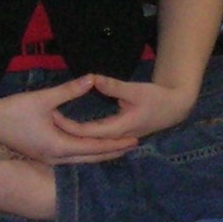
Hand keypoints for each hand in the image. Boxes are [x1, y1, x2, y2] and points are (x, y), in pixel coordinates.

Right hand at [0, 75, 137, 164]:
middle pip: (91, 157)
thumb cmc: (13, 110)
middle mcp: (56, 157)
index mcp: (59, 146)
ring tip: (119, 149)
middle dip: (113, 152)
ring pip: (81, 160)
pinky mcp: (43, 155)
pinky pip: (71, 158)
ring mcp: (49, 159)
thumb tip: (92, 78)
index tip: (135, 139)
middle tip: (134, 145)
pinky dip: (86, 154)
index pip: (95, 147)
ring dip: (100, 154)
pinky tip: (92, 149)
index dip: (116, 143)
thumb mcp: (43, 98)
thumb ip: (69, 90)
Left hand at [66, 73, 198, 140]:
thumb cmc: (157, 98)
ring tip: (54, 129)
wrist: (175, 108)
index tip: (53, 116)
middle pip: (87, 140)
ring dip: (74, 137)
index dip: (70, 125)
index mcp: (120, 127)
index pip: (89, 131)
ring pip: (93, 143)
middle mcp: (118, 136)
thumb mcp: (136, 89)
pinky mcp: (121, 135)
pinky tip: (72, 133)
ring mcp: (120, 138)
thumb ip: (114, 86)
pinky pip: (98, 139)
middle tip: (47, 123)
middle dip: (67, 133)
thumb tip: (94, 78)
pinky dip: (85, 136)